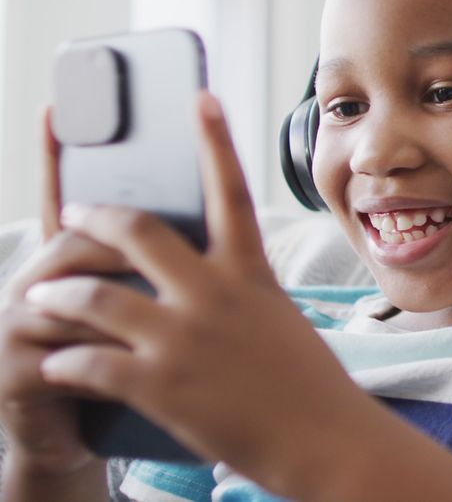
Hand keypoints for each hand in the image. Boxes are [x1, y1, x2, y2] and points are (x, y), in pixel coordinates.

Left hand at [21, 94, 364, 493]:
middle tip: (71, 216)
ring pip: (92, 296)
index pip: (232, 191)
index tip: (198, 97)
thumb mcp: (281, 322)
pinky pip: (86, 363)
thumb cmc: (311, 387)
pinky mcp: (158, 385)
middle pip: (137, 233)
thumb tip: (222, 286)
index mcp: (250, 274)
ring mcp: (182, 338)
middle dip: (94, 218)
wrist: (325, 441)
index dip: (215, 139)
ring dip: (56, 295)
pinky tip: (55, 366)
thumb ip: (244, 296)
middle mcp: (213, 294)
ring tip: (40, 297)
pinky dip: (62, 363)